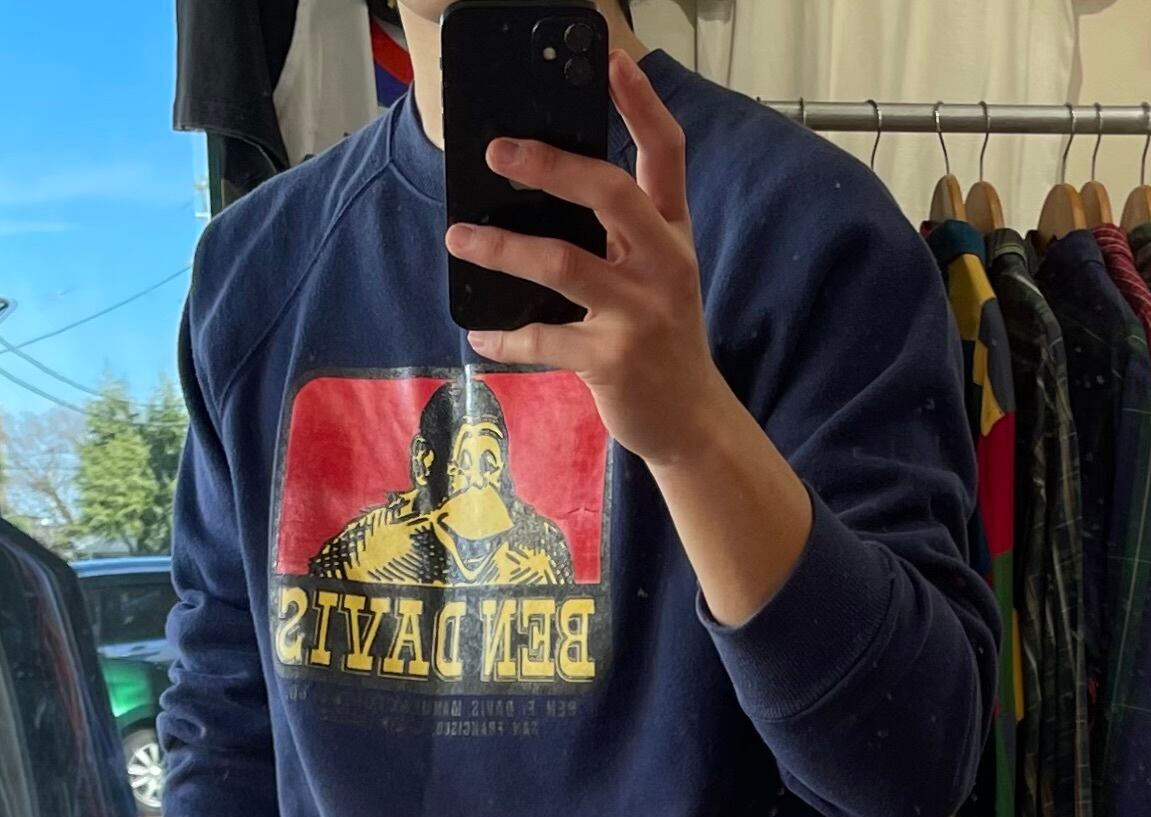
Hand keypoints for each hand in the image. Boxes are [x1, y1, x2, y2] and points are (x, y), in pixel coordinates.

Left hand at [447, 53, 727, 468]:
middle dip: (551, 166)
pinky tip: (481, 335)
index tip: (613, 61)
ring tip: (459, 238)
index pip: (666, 155)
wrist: (692, 422)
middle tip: (498, 151)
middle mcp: (662, 265)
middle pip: (609, 193)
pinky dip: (507, 338)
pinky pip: (545, 340)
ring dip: (502, 249)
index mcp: (672, 235)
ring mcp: (638, 314)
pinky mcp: (612, 362)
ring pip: (563, 264)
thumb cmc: (665, 340)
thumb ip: (625, 233)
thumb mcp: (661, 276)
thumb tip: (550, 189)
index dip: (641, 105)